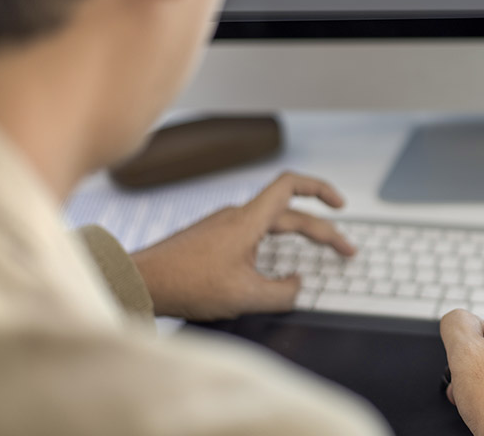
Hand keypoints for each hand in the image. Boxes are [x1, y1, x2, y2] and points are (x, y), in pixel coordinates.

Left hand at [131, 172, 354, 320]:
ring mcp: (223, 226)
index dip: (321, 190)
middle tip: (344, 251)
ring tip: (316, 257)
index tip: (340, 207)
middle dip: (322, 232)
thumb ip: (282, 292)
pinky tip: (273, 268)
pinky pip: (254, 236)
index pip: (291, 185)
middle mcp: (237, 217)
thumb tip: (297, 286)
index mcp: (248, 220)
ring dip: (298, 237)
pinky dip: (274, 246)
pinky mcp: (212, 239)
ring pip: (272, 225)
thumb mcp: (245, 296)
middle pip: (291, 213)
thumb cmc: (184, 284)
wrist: (139, 282)